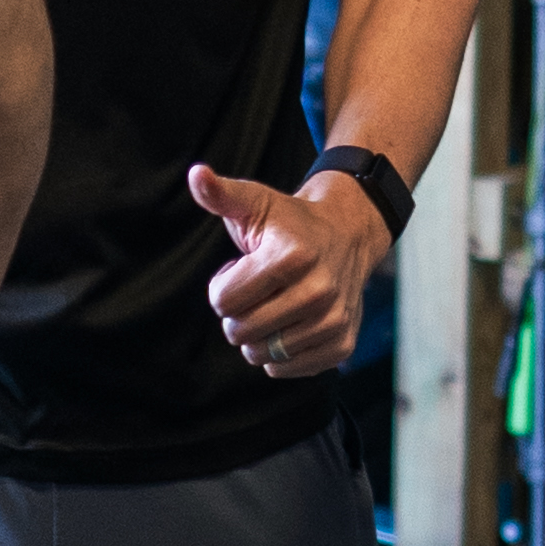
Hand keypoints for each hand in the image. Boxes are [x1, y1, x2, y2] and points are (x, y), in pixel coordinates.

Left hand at [188, 160, 388, 377]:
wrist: (348, 236)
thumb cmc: (290, 222)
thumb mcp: (256, 202)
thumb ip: (221, 194)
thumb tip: (196, 175)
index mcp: (291, 256)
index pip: (222, 302)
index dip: (223, 286)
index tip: (243, 269)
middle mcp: (319, 291)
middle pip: (239, 332)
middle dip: (238, 313)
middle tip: (259, 289)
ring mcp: (333, 321)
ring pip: (260, 354)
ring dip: (257, 334)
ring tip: (276, 304)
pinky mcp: (341, 345)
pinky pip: (283, 369)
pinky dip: (278, 353)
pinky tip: (292, 323)